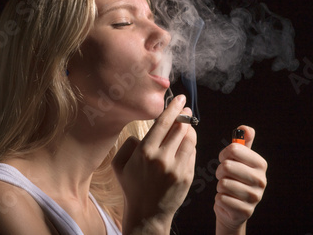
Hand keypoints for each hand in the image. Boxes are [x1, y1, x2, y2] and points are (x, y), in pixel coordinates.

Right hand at [112, 95, 196, 233]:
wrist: (147, 214)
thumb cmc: (132, 187)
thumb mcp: (120, 165)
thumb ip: (128, 144)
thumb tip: (143, 134)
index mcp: (145, 152)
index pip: (163, 123)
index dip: (173, 108)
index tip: (180, 99)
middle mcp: (162, 158)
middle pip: (180, 128)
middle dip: (184, 116)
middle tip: (185, 109)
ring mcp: (177, 168)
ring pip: (190, 139)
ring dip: (189, 129)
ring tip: (186, 126)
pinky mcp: (187, 176)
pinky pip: (192, 153)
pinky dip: (190, 146)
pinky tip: (185, 145)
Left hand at [214, 125, 266, 234]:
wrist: (234, 208)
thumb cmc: (235, 178)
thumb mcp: (240, 159)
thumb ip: (243, 142)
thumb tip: (245, 128)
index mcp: (261, 164)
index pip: (234, 149)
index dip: (224, 154)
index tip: (225, 159)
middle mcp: (261, 180)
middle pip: (227, 166)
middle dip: (220, 171)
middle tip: (224, 175)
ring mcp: (255, 197)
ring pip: (223, 183)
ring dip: (220, 186)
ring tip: (227, 188)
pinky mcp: (245, 211)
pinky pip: (221, 198)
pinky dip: (220, 198)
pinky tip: (228, 200)